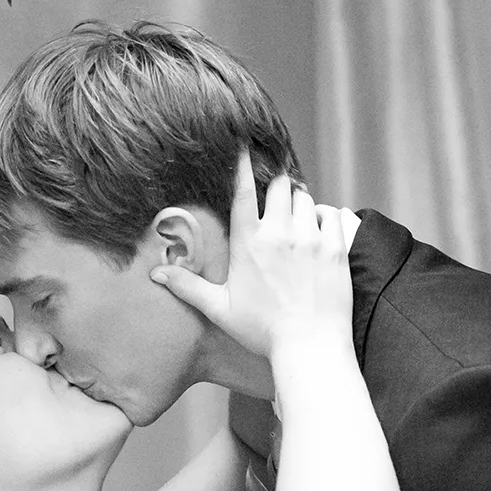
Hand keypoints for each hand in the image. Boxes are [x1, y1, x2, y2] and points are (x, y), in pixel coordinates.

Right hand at [150, 150, 351, 359]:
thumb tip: (155, 274)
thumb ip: (188, 286)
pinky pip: (332, 213)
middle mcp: (279, 232)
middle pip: (280, 185)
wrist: (309, 347)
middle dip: (277, 187)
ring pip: (305, 197)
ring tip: (296, 218)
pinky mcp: (335, 247)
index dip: (242, 163)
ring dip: (299, 202)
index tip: (244, 143)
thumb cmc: (262, 331)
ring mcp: (310, 238)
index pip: (242, 190)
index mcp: (248, 242)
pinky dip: (325, 215)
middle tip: (276, 199)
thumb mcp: (220, 309)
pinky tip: (319, 228)